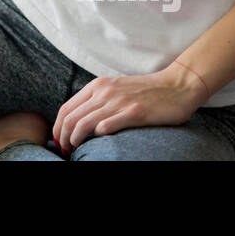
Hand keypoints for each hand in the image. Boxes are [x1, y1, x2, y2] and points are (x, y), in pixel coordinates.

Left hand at [51, 63, 208, 155]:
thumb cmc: (146, 91)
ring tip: (75, 149)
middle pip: (70, 117)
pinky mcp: (134, 113)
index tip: (58, 140)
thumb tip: (78, 120)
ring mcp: (119, 102)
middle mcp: (104, 92)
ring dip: (74, 139)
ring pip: (84, 123)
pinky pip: (107, 126)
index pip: (66, 108)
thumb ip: (98, 100)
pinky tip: (96, 143)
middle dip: (62, 137)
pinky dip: (97, 136)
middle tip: (64, 150)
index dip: (57, 127)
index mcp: (97, 86)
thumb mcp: (115, 89)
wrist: (177, 85)